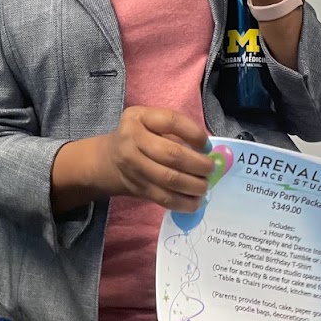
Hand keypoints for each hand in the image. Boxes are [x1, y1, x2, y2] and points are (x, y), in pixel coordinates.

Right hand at [97, 106, 211, 212]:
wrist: (110, 160)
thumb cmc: (140, 137)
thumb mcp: (151, 122)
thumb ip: (177, 130)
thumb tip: (210, 150)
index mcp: (139, 117)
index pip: (172, 121)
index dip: (195, 133)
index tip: (207, 145)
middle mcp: (132, 140)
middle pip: (172, 154)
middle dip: (198, 164)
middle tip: (210, 169)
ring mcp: (133, 166)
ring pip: (170, 179)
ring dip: (194, 185)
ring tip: (204, 186)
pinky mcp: (138, 188)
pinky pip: (164, 198)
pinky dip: (184, 202)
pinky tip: (195, 201)